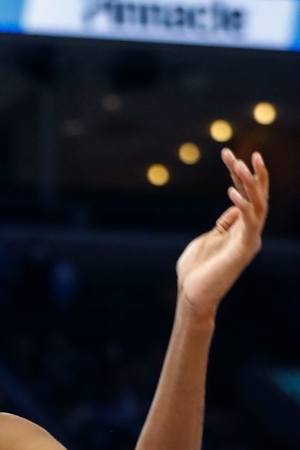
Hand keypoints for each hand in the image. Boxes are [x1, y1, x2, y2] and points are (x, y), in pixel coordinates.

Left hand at [176, 148, 268, 317]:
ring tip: (238, 164)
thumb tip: (235, 208)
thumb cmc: (196, 270)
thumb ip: (224, 223)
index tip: (229, 154)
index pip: (245, 195)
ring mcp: (249, 240)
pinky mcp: (243, 249)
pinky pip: (248, 223)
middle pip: (256, 196)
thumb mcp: (209, 238)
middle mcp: (250, 232)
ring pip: (258, 205)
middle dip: (248, 173)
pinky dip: (242, 205)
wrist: (192, 295)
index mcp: (241, 228)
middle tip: (237, 153)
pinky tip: (231, 190)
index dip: (239, 174)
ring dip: (249, 184)